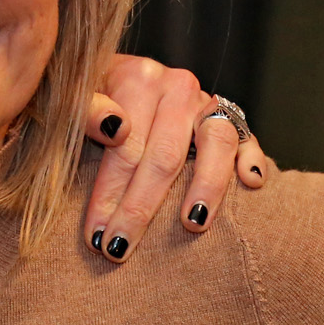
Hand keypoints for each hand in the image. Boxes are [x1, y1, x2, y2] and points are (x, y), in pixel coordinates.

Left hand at [81, 55, 270, 262]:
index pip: (126, 147)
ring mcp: (205, 102)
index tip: (95, 235)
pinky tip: (251, 184)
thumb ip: (83, 110)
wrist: (112, 76)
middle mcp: (176, 87)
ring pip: (216, 143)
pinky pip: (248, 137)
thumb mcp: (72, 96)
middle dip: (141, 208)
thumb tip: (115, 128)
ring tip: (192, 225)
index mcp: (138, 78)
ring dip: (206, 187)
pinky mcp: (230, 116)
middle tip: (120, 248)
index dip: (109, 193)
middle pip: (165, 155)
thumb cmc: (90, 97)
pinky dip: (252, 158)